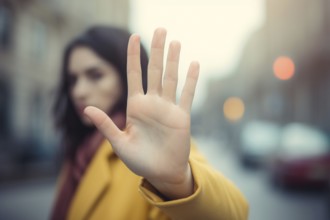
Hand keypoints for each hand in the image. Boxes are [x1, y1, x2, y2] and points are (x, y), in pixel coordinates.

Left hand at [84, 28, 198, 198]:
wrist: (160, 172)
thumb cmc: (139, 160)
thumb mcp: (119, 143)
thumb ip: (105, 124)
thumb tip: (87, 108)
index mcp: (136, 106)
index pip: (134, 74)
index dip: (134, 55)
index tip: (134, 36)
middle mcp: (152, 103)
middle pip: (154, 71)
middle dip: (157, 50)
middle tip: (160, 29)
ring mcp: (168, 108)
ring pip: (171, 78)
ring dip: (174, 60)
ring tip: (175, 42)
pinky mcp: (182, 116)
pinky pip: (187, 95)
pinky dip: (191, 80)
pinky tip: (194, 64)